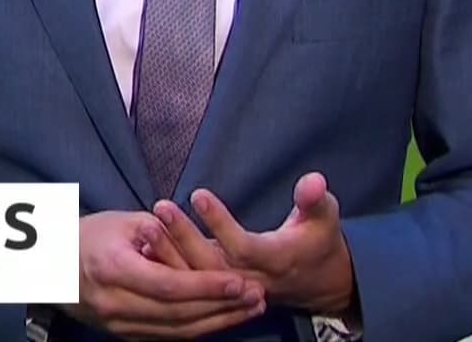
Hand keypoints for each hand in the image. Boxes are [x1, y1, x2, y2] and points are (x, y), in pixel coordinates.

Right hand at [59, 210, 266, 338]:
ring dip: (217, 323)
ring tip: (250, 310)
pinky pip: (166, 337)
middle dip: (222, 308)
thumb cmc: (90, 234)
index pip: (168, 287)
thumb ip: (162, 234)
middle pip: (177, 315)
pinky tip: (223, 320)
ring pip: (175, 332)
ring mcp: (117, 325)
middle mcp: (114, 305)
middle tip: (257, 297)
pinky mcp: (122, 335)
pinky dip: (197, 330)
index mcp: (112, 271)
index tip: (239, 281)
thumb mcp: (123, 222)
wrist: (51, 264)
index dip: (206, 287)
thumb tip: (200, 245)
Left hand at [151, 174, 357, 318]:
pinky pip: (192, 286)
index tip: (198, 194)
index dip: (219, 224)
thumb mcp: (324, 218)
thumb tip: (314, 180)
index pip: (243, 247)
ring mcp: (234, 289)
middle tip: (161, 207)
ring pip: (197, 279)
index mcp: (276, 261)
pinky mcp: (222, 290)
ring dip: (171, 254)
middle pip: (212, 265)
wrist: (316, 281)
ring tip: (147, 225)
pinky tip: (147, 249)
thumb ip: (315, 200)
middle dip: (184, 237)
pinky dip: (170, 269)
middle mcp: (252, 280)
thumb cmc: (317, 240)